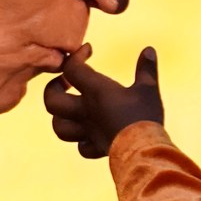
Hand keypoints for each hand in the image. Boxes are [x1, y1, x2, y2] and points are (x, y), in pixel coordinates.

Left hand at [42, 43, 164, 159]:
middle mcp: (85, 111)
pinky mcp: (97, 148)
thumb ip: (146, 68)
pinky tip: (91, 136)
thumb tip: (149, 49)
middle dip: (53, 88)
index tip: (88, 50)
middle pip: (52, 101)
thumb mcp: (148, 88)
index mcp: (95, 92)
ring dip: (61, 117)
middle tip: (66, 81)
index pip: (72, 69)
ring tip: (72, 109)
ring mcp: (88, 132)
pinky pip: (82, 147)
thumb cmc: (145, 115)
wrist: (144, 150)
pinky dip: (82, 141)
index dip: (75, 56)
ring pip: (60, 127)